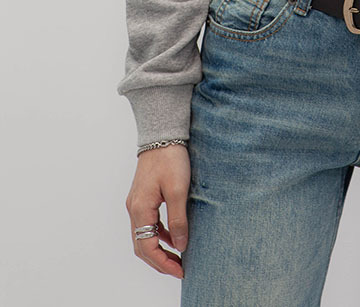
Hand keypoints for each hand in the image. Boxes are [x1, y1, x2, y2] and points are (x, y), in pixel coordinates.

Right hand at [125, 144, 190, 278]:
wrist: (162, 135)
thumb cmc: (170, 159)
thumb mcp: (178, 190)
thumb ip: (178, 220)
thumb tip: (180, 245)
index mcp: (140, 209)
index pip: (147, 247)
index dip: (163, 263)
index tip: (180, 270)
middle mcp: (134, 209)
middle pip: (142, 246)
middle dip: (159, 261)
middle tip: (179, 268)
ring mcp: (136, 203)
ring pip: (143, 236)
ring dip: (158, 249)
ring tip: (177, 257)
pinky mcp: (143, 197)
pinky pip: (147, 224)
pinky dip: (159, 235)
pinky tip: (173, 236)